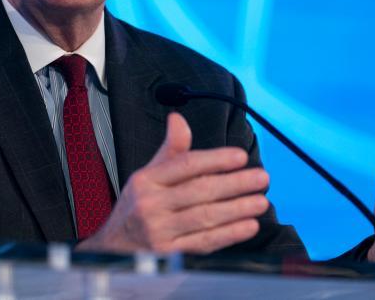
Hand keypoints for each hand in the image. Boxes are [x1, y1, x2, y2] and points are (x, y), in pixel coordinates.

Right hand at [76, 112, 269, 253]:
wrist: (112, 248)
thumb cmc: (136, 206)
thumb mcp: (146, 174)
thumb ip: (170, 150)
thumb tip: (178, 119)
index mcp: (146, 180)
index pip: (186, 165)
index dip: (215, 159)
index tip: (241, 156)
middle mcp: (151, 205)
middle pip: (200, 191)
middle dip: (235, 184)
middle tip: (261, 178)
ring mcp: (160, 232)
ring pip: (205, 217)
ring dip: (237, 209)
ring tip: (261, 201)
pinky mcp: (169, 255)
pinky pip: (204, 242)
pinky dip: (229, 235)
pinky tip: (248, 226)